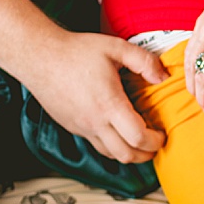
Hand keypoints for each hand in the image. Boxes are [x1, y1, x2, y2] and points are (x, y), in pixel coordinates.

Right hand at [22, 30, 166, 162]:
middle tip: (155, 143)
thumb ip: (143, 60)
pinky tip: (117, 131)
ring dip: (129, 153)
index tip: (162, 134)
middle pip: (126, 155)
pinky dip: (111, 145)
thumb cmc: (75, 51)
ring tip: (139, 141)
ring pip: (110, 155)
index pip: (138, 138)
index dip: (156, 141)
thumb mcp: (115, 47)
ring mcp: (81, 127)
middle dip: (146, 154)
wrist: (39, 56)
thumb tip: (163, 76)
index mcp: (109, 104)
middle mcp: (94, 121)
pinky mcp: (72, 126)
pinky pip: (96, 145)